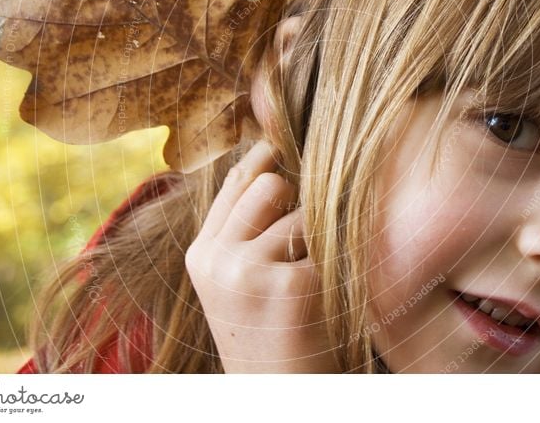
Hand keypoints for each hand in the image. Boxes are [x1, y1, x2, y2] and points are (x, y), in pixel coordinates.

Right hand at [185, 140, 340, 372]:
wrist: (278, 395)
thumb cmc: (268, 333)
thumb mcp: (239, 279)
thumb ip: (246, 226)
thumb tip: (273, 158)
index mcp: (202, 254)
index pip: (236, 183)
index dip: (264, 158)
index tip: (284, 145)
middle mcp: (218, 259)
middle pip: (272, 185)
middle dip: (297, 204)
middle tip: (303, 243)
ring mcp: (250, 272)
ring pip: (305, 215)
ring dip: (318, 243)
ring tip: (309, 284)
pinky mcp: (290, 287)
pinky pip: (330, 246)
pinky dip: (336, 268)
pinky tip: (322, 302)